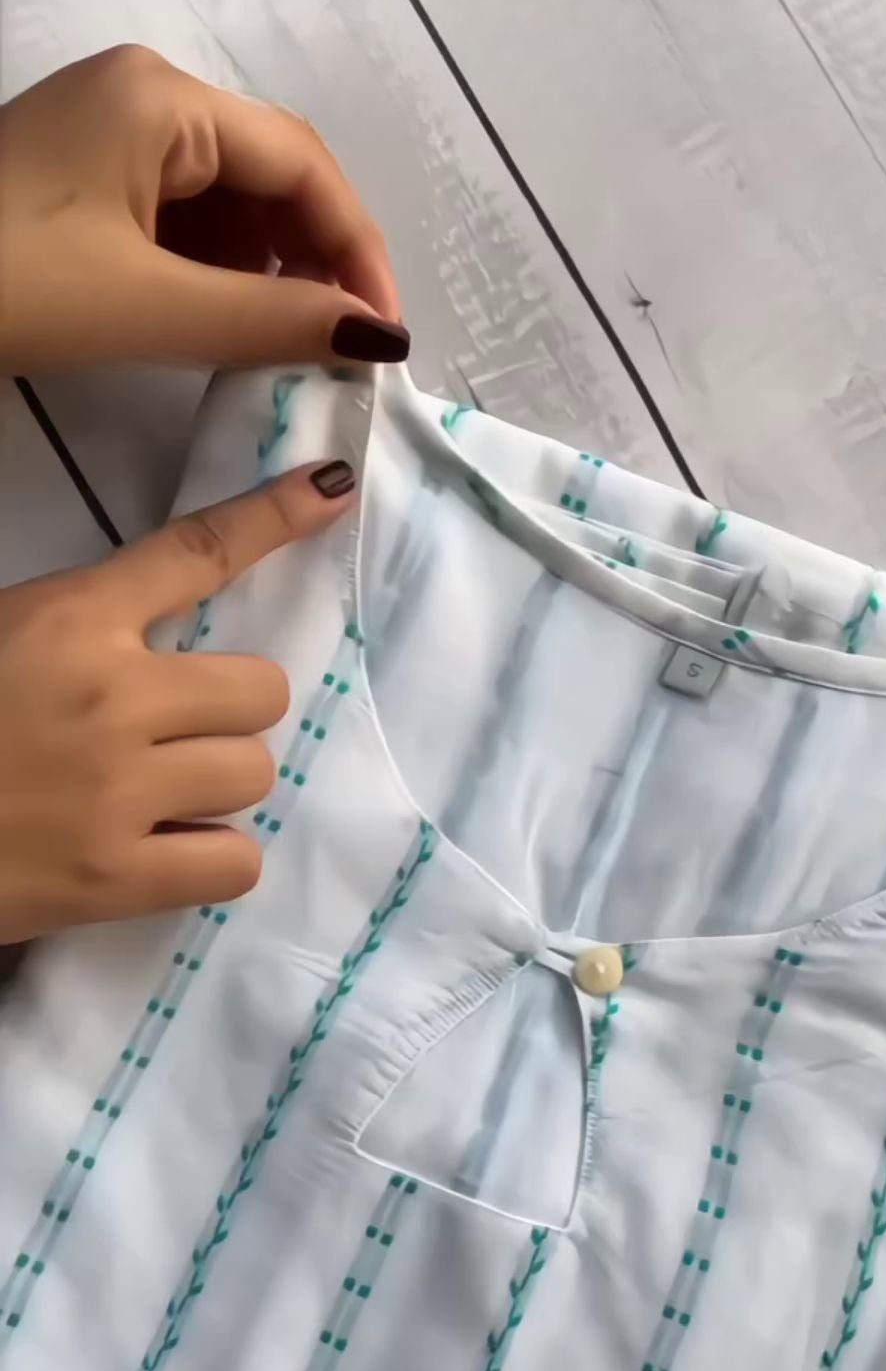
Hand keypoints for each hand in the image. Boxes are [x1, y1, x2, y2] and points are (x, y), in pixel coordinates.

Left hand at [0, 45, 408, 373]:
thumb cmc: (7, 285)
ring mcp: (111, 136)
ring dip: (271, 272)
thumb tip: (376, 338)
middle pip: (273, 174)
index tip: (386, 335)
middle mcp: (145, 98)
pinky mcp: (86, 182)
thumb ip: (270, 320)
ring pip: (231, 202)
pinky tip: (230, 327)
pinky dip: (218, 275)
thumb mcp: (147, 306)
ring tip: (292, 345)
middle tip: (348, 345)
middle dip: (319, 260)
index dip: (358, 249)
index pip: (303, 163)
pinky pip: (183, 220)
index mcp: (163, 100)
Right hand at [0, 459, 356, 942]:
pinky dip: (211, 860)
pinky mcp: (119, 879)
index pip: (194, 553)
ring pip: (255, 774)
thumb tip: (150, 647)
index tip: (330, 491)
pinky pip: (237, 862)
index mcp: (69, 620)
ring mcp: (121, 791)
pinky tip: (163, 855)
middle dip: (227, 714)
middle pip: (260, 689)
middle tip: (174, 738)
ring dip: (219, 787)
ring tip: (157, 802)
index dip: (272, 517)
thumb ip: (76, 631)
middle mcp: (113, 695)